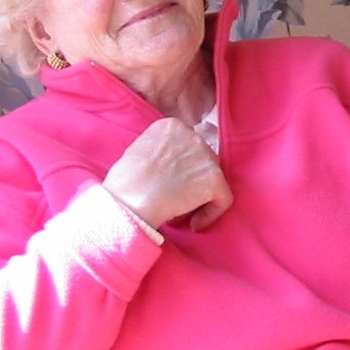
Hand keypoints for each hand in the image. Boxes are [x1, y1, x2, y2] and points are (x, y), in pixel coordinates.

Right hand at [103, 117, 232, 231]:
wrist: (129, 200)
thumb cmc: (125, 183)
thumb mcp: (140, 151)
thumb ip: (161, 151)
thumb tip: (174, 166)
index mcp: (172, 126)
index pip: (189, 146)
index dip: (182, 168)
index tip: (171, 183)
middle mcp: (192, 135)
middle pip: (204, 160)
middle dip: (194, 180)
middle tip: (179, 198)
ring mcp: (205, 156)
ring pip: (214, 180)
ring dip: (201, 197)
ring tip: (183, 212)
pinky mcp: (215, 178)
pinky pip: (223, 199)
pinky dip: (211, 214)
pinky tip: (194, 224)